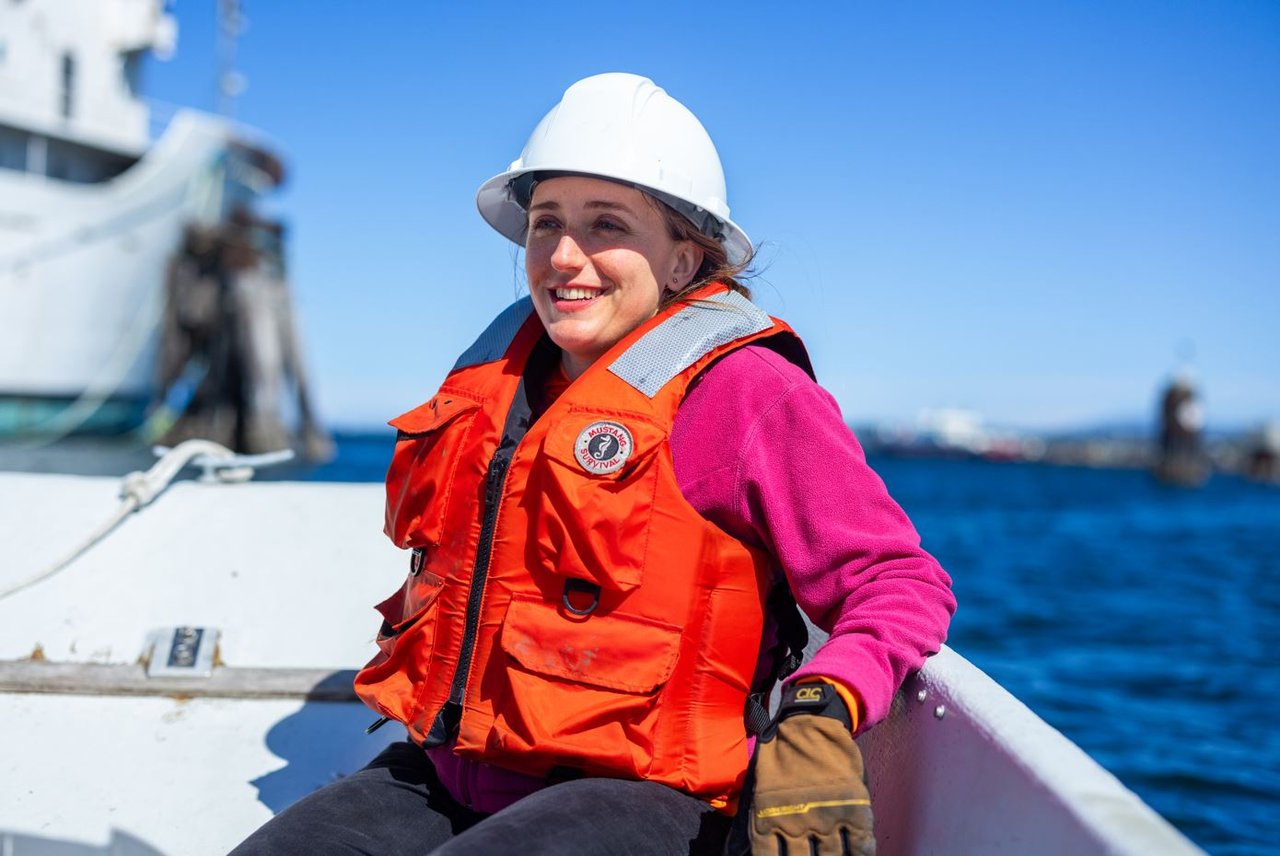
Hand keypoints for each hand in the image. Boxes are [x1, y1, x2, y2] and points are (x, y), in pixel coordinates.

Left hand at [735, 682, 874, 855]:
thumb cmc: (780, 754)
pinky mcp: (853, 807)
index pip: (767, 855)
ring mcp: (827, 815)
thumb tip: (743, 848)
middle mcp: (798, 821)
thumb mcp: (762, 787)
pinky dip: (861, 854)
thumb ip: (761, 818)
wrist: (807, 722)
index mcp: (770, 816)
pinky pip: (860, 844)